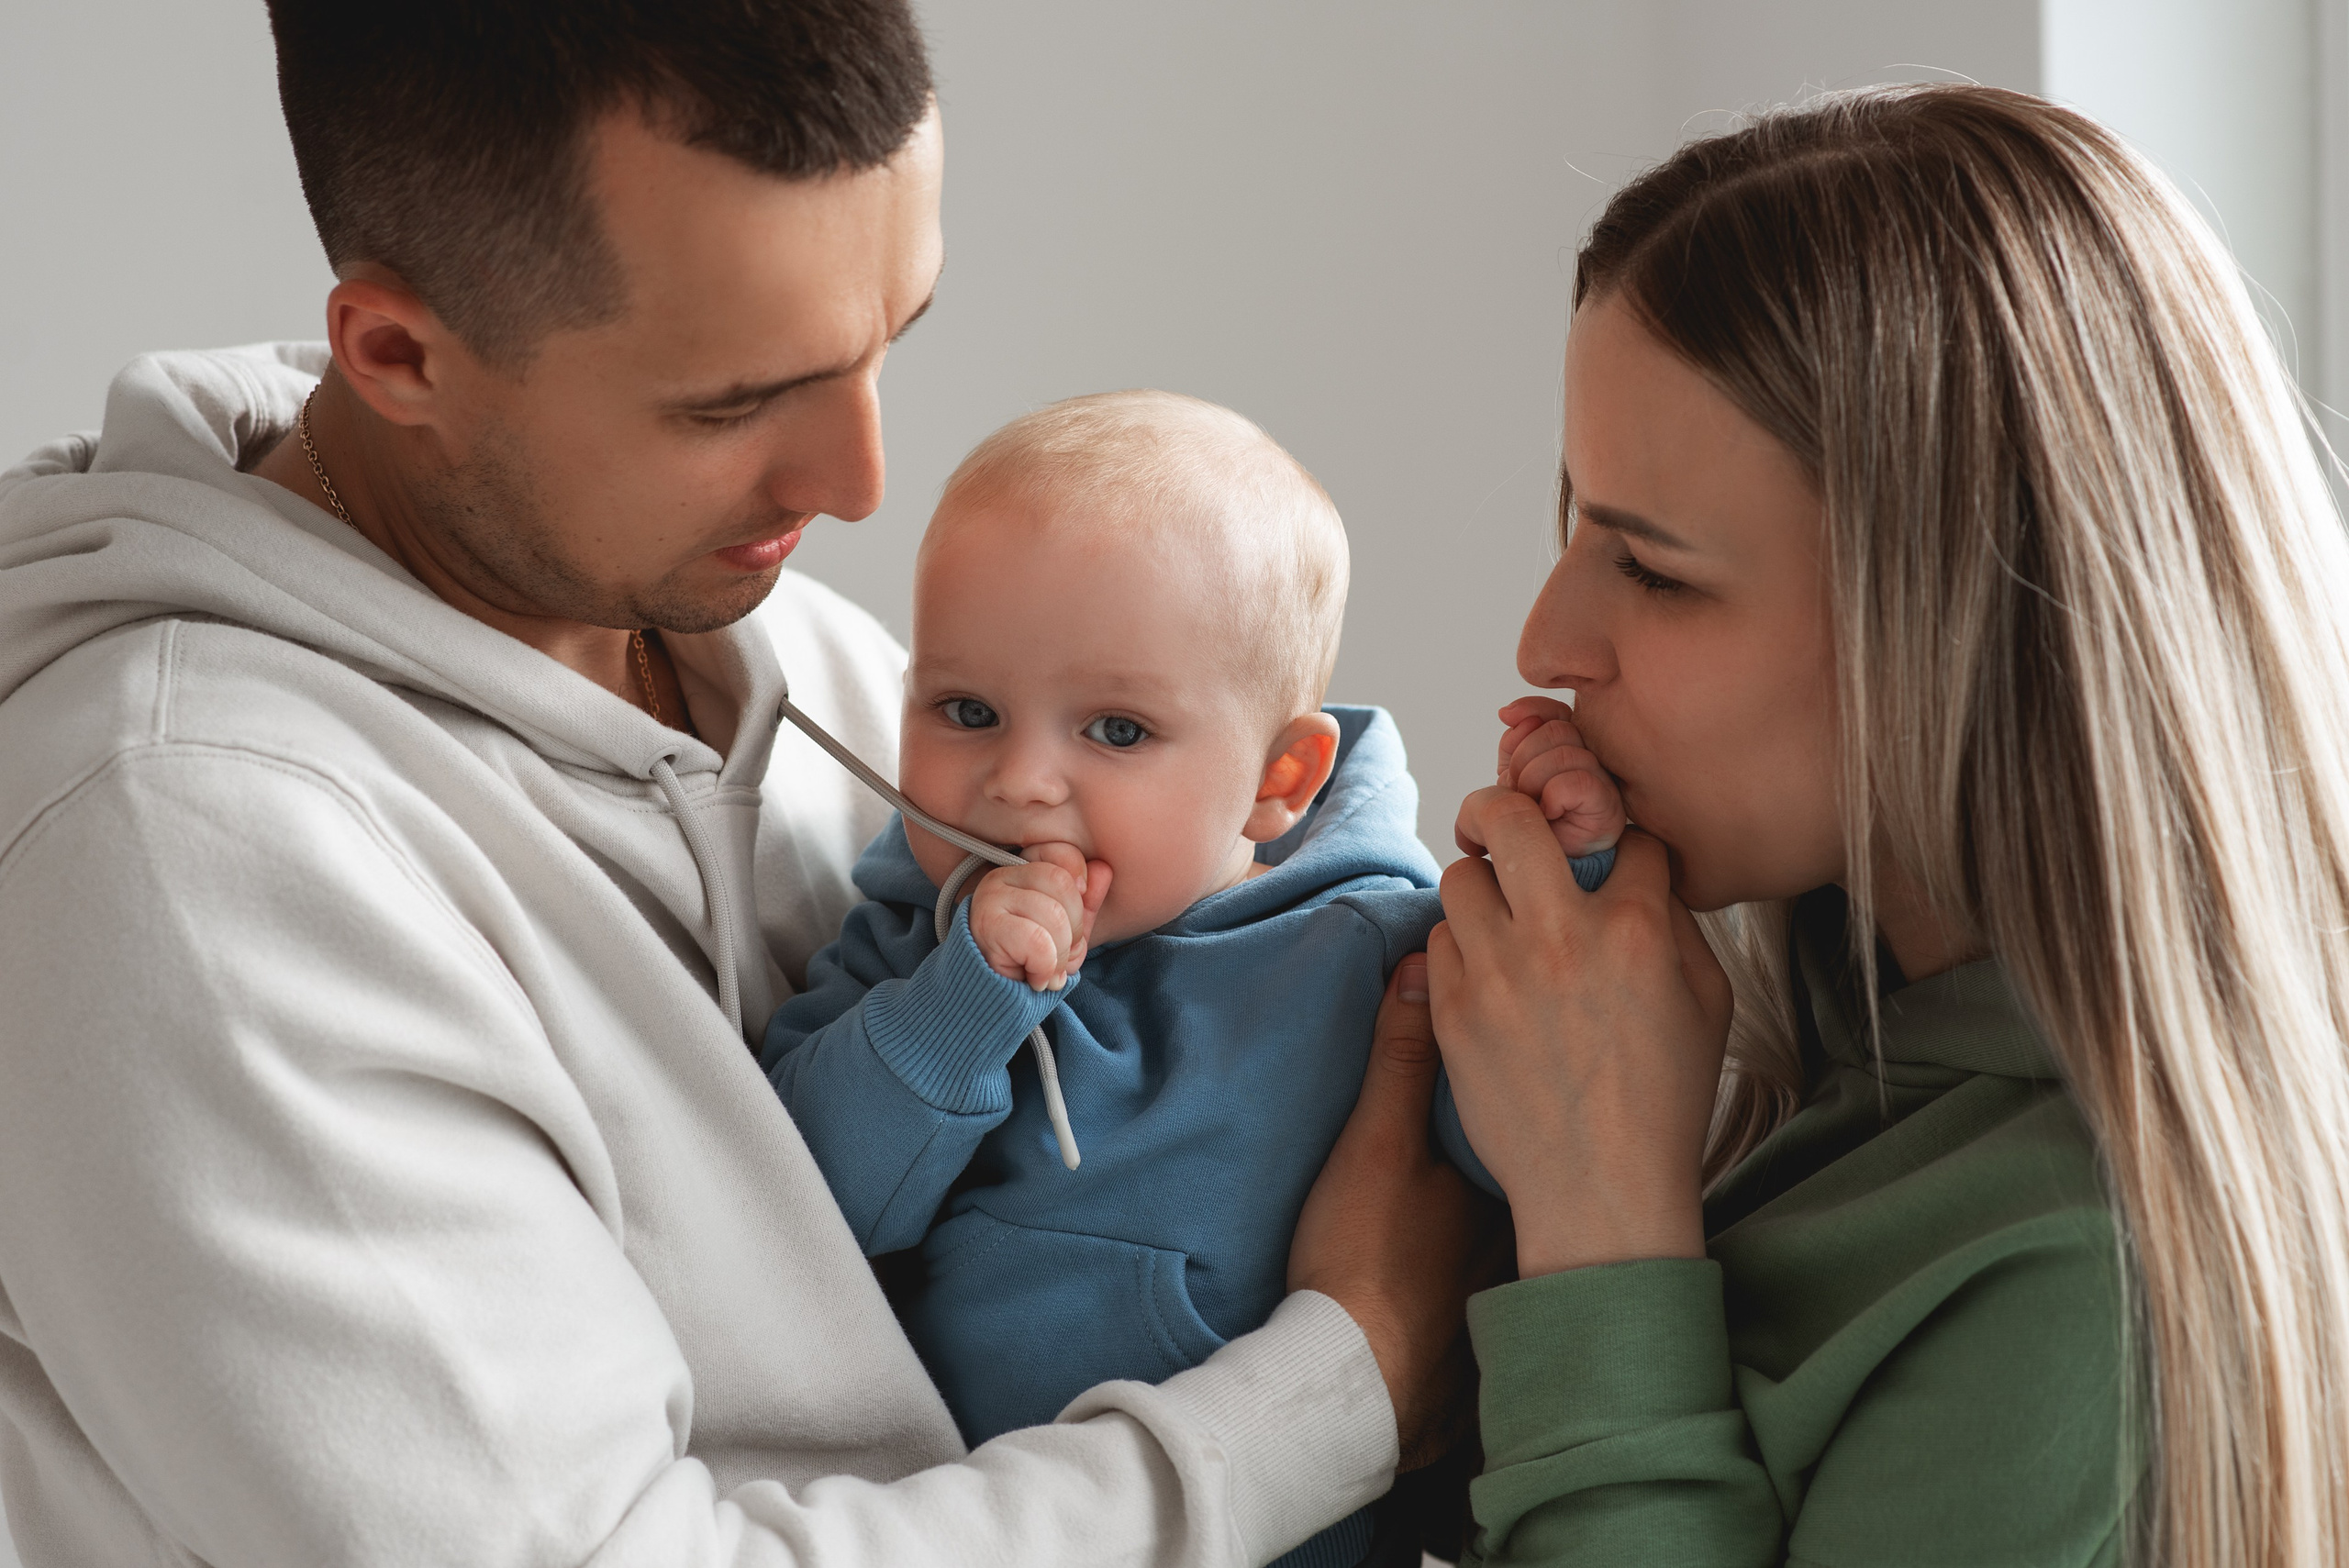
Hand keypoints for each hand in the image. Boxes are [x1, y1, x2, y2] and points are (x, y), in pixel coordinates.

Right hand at [967, 843, 1112, 989]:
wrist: (994, 1000)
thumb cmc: (1031, 962)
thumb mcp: (1067, 930)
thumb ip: (1086, 901)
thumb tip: (1103, 868)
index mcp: (1023, 870)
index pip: (1063, 854)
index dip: (1081, 887)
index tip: (1074, 921)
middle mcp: (1002, 876)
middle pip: (1063, 884)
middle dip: (1074, 929)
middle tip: (1060, 954)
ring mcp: (990, 898)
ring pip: (1054, 915)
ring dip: (1060, 955)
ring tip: (1047, 970)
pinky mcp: (987, 926)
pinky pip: (1038, 942)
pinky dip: (1045, 968)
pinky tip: (1035, 978)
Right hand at [1290, 956, 1512, 1468]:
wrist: (1349, 1388)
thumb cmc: (1364, 1260)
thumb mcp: (1375, 1142)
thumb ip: (1403, 1055)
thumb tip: (1423, 967)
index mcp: (1516, 1170)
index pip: (1538, 1098)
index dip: (1520, 1069)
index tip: (1496, 1052)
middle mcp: (1531, 1227)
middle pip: (1531, 1154)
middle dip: (1514, 1126)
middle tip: (1476, 1108)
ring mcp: (1509, 1280)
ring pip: (1513, 1210)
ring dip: (1493, 1187)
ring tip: (1448, 1175)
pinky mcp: (1482, 1324)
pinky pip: (1493, 1259)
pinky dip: (1474, 1240)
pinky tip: (1435, 1240)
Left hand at [1432, 798, 1730, 1278]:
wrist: (1599, 1188)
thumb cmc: (1662, 1103)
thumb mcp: (1708, 1005)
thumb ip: (1677, 928)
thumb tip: (1643, 878)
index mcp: (1635, 929)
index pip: (1623, 836)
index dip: (1619, 843)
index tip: (1610, 860)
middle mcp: (1559, 937)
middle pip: (1511, 817)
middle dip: (1506, 806)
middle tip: (1506, 824)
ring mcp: (1497, 972)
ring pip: (1461, 876)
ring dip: (1482, 887)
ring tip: (1500, 915)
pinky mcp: (1452, 1009)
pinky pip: (1439, 940)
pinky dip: (1461, 946)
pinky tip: (1486, 971)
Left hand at [1462, 695, 1625, 858]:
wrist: (1534, 876)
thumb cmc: (1525, 828)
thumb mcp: (1511, 776)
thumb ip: (1515, 741)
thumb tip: (1509, 713)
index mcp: (1571, 749)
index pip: (1556, 711)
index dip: (1530, 711)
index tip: (1507, 718)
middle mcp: (1593, 761)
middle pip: (1555, 729)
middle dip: (1523, 760)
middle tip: (1519, 792)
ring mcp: (1605, 784)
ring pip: (1564, 753)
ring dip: (1533, 782)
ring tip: (1533, 808)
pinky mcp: (1609, 809)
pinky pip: (1574, 781)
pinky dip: (1552, 797)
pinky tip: (1549, 815)